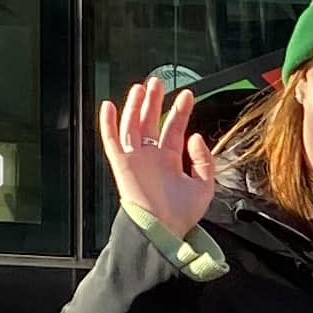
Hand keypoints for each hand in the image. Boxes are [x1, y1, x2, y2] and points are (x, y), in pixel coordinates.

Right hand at [100, 73, 220, 241]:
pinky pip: (112, 140)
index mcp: (170, 163)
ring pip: (132, 126)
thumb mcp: (204, 186)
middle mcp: (151, 158)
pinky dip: (108, 123)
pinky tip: (109, 106)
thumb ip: (204, 161)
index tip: (187, 95)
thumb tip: (196, 137)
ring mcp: (136, 160)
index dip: (180, 112)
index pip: (174, 130)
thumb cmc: (181, 216)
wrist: (162, 230)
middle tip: (158, 82)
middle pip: (150, 123)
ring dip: (136, 106)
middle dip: (154, 101)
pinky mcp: (121, 165)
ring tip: (142, 87)